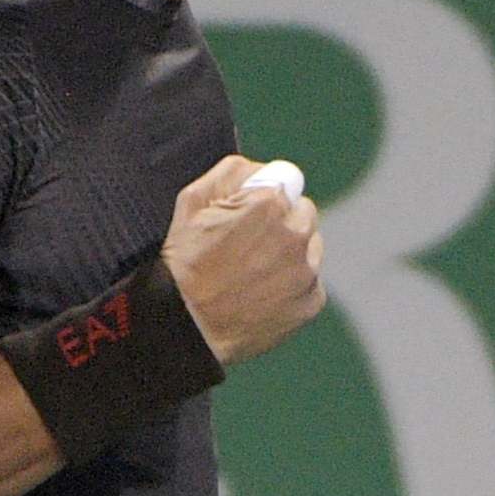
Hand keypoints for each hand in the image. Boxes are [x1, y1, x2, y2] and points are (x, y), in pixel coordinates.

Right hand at [161, 155, 325, 365]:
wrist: (184, 326)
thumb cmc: (183, 263)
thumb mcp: (192, 201)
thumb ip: (233, 171)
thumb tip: (261, 169)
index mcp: (269, 203)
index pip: (286, 182)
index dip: (264, 198)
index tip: (248, 215)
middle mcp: (296, 234)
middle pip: (303, 213)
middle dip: (283, 222)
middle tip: (250, 244)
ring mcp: (307, 271)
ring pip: (311, 247)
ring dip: (291, 253)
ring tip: (254, 272)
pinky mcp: (312, 302)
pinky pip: (311, 282)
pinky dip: (293, 286)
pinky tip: (263, 294)